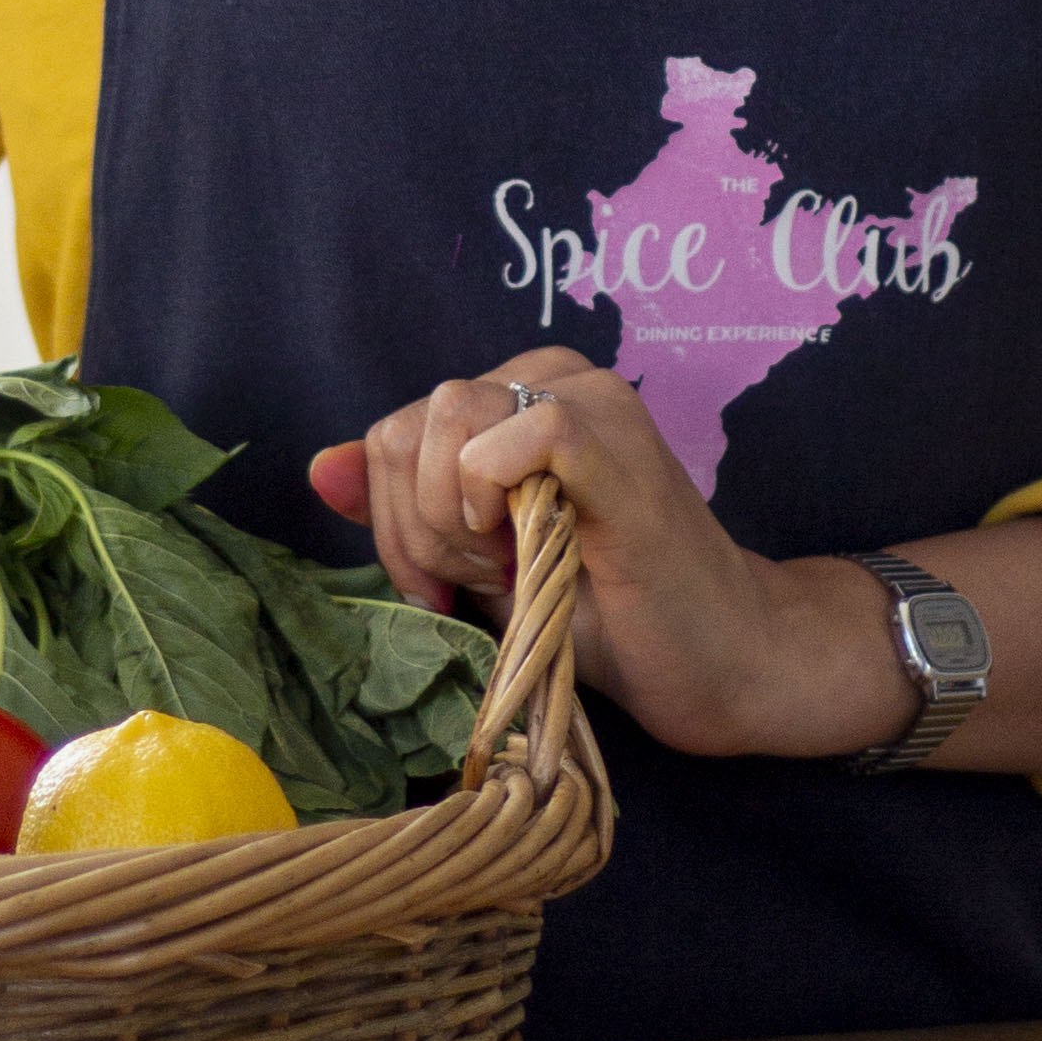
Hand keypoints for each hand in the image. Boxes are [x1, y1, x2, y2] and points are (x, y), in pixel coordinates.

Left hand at [306, 353, 907, 758]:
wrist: (722, 661)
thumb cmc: (605, 614)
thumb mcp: (478, 562)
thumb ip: (403, 510)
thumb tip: (319, 469)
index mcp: (517, 396)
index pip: (392, 431)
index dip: (393, 522)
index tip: (443, 586)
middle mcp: (554, 379)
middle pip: (410, 425)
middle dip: (419, 528)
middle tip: (483, 585)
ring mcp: (594, 406)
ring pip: (451, 419)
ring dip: (457, 521)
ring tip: (514, 573)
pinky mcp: (621, 451)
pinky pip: (525, 433)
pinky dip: (498, 497)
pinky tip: (527, 551)